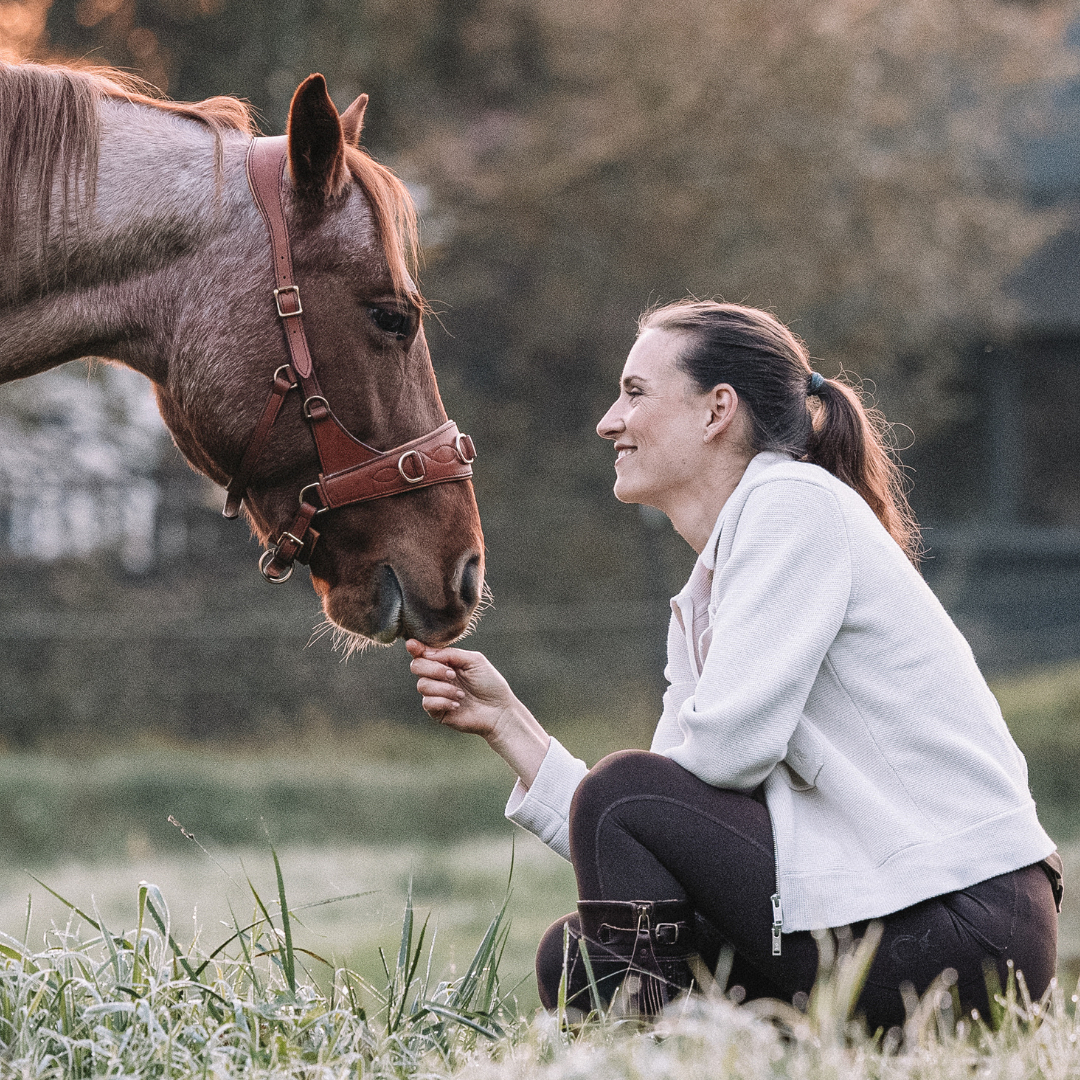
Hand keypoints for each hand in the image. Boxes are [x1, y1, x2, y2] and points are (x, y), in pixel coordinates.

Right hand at [406, 639, 550, 785]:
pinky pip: (427, 703)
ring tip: (461, 694)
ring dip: (443, 688)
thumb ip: (451, 654)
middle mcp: (438, 677)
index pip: (424, 653)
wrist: (499, 710)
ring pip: (422, 685)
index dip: (416, 648)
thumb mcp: (474, 660)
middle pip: (416, 666)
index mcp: (446, 662)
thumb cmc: (490, 684)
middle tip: (452, 674)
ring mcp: (436, 694)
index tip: (413, 645)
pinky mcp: (436, 711)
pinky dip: (442, 701)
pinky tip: (457, 704)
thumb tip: (426, 653)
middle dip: (433, 668)